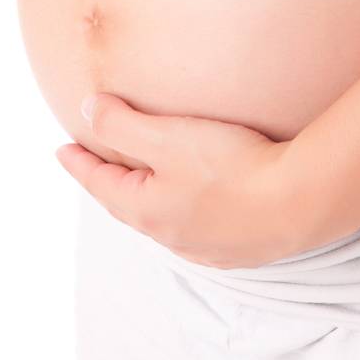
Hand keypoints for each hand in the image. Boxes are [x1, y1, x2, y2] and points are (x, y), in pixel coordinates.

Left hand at [55, 93, 313, 268]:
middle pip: (128, 205)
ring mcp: (205, 247)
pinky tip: (196, 207)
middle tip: (96, 165)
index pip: (100, 183)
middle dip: (110, 183)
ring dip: (147, 199)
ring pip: (162, 220)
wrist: (298, 203)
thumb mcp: (167, 137)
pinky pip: (195, 231)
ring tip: (145, 184)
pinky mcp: (237, 248)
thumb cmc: (231, 167)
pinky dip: (182, 213)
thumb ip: (122, 124)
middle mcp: (170, 236)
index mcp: (146, 210)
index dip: (80, 163)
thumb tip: (86, 111)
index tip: (61, 149)